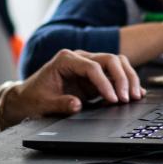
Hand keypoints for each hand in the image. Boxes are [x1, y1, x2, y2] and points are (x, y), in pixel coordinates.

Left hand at [9, 49, 144, 118]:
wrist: (26, 98)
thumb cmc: (33, 98)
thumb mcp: (44, 104)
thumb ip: (60, 104)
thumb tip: (77, 105)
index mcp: (65, 59)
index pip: (93, 67)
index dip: (105, 83)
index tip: (113, 99)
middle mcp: (79, 58)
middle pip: (109, 60)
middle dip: (122, 78)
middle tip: (128, 98)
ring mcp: (88, 65)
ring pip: (116, 63)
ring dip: (128, 78)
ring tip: (136, 96)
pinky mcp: (94, 75)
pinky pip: (114, 74)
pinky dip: (125, 82)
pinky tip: (135, 93)